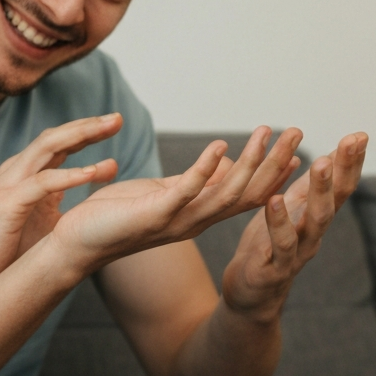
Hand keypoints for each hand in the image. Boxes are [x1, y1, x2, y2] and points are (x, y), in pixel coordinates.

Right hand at [0, 115, 121, 298]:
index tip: (117, 122)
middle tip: (118, 118)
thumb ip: (70, 192)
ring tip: (108, 130)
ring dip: (80, 137)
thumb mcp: (48, 216)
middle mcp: (16, 171)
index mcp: (27, 173)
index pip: (60, 141)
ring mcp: (9, 185)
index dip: (87, 129)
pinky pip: (42, 184)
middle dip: (88, 125)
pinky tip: (92, 173)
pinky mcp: (7, 205)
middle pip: (55, 137)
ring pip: (47, 148)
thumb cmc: (11, 252)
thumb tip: (109, 168)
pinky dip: (68, 176)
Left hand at [50, 126, 302, 274]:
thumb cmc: (115, 216)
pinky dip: (205, 168)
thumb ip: (194, 181)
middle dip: (275, 162)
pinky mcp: (154, 215)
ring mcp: (177, 219)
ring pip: (226, 192)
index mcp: (198, 214)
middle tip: (298, 132)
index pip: (248, 194)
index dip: (275, 174)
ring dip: (249, 161)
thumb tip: (225, 163)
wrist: (75, 244)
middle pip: (249, 192)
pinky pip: (186, 191)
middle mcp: (195, 220)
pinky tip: (220, 146)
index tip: (300, 151)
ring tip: (267, 132)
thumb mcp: (163, 193)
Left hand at [221, 132, 367, 318]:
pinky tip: (275, 200)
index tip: (360, 135)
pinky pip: (281, 244)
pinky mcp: (274, 268)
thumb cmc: (269, 247)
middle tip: (350, 142)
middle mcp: (313, 234)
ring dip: (320, 191)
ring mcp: (297, 252)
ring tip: (320, 163)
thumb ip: (310, 187)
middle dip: (343, 169)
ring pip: (316, 221)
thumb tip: (332, 155)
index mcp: (315, 218)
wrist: (250, 295)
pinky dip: (279, 222)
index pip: (340, 187)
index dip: (350, 162)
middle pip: (335, 200)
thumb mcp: (291, 211)